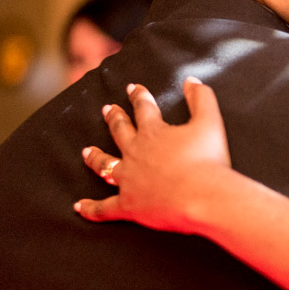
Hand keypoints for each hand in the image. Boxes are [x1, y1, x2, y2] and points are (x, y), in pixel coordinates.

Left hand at [74, 78, 230, 233]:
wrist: (202, 197)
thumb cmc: (208, 160)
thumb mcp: (210, 122)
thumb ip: (201, 98)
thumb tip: (191, 81)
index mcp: (153, 132)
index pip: (143, 108)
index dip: (138, 97)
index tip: (132, 88)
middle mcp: (135, 153)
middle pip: (120, 131)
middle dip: (114, 118)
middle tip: (107, 109)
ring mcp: (128, 180)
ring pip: (105, 166)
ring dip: (96, 158)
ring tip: (87, 152)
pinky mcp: (128, 206)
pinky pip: (104, 208)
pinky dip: (91, 209)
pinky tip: (79, 207)